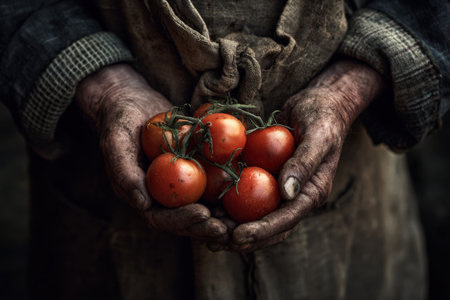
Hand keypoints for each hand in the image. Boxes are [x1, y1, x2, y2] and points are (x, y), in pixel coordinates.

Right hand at [75, 63, 226, 240]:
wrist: (133, 103)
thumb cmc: (119, 121)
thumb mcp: (116, 142)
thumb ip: (124, 172)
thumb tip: (142, 203)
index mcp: (144, 196)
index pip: (163, 218)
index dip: (183, 221)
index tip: (204, 215)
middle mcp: (164, 195)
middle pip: (188, 218)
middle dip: (208, 225)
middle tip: (230, 226)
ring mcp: (182, 184)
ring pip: (205, 205)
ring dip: (223, 215)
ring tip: (243, 218)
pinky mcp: (196, 169)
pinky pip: (214, 181)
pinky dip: (230, 188)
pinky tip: (249, 186)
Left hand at [208, 59, 384, 251]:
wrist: (320, 104)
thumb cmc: (323, 118)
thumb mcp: (318, 137)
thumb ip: (304, 164)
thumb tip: (287, 193)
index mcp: (311, 193)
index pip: (286, 220)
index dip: (262, 232)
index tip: (237, 237)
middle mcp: (294, 197)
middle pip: (267, 227)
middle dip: (242, 238)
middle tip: (214, 242)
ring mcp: (279, 189)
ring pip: (253, 215)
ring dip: (230, 224)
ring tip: (204, 228)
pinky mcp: (266, 177)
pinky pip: (246, 194)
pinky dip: (227, 201)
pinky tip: (206, 204)